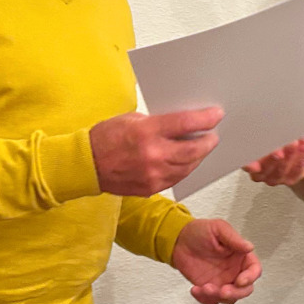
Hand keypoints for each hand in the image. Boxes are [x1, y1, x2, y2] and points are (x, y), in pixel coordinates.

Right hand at [90, 107, 222, 196]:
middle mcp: (152, 155)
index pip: (185, 124)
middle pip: (193, 150)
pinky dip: (185, 169)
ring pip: (188, 167)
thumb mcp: (132, 119)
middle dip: (208, 142)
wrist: (87, 165)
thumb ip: (158, 122)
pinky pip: (176, 178)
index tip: (216, 115)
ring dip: (199, 157)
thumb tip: (182, 123)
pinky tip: (188, 162)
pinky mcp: (151, 188)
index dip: (206, 119)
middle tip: (214, 136)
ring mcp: (152, 175)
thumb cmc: (106, 137)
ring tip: (203, 148)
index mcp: (146, 132)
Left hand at [172, 219, 261, 303]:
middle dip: (235, 293)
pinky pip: (212, 300)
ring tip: (204, 287)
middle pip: (245, 289)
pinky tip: (195, 289)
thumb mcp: (218, 228)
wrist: (179, 240)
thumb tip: (250, 247)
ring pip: (229, 298)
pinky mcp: (209, 288)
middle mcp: (235, 270)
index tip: (239, 281)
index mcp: (240, 256)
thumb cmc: (200, 231)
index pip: (254, 269)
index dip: (250, 277)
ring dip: (218, 297)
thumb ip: (234, 239)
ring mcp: (222, 281)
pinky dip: (205, 299)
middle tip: (222, 291)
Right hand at [242, 136, 303, 185]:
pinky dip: (301, 158)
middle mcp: (263, 173)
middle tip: (278, 149)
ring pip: (282, 169)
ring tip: (294, 144)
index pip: (249, 166)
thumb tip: (268, 125)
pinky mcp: (291, 178)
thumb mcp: (265, 138)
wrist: (288, 156)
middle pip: (267, 168)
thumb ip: (264, 135)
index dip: (251, 165)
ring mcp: (276, 178)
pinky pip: (297, 171)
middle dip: (273, 157)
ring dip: (289, 155)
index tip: (254, 163)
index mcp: (252, 164)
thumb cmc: (273, 145)